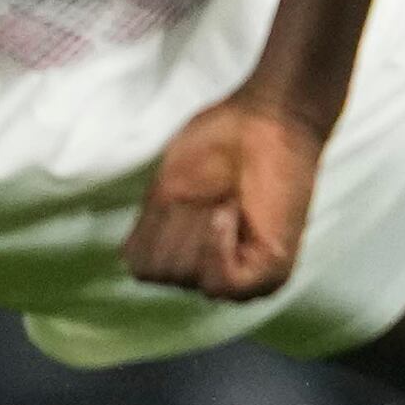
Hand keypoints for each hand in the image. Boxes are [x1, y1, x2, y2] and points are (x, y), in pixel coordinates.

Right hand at [127, 86, 330, 300]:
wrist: (268, 119)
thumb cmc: (219, 143)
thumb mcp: (168, 189)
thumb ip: (152, 231)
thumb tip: (136, 265)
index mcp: (185, 253)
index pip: (141, 265)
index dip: (153, 224)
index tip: (181, 191)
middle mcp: (211, 272)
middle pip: (161, 271)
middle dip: (176, 223)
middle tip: (209, 192)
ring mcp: (241, 278)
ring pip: (186, 276)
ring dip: (199, 228)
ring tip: (227, 200)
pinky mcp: (269, 274)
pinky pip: (220, 284)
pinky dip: (216, 246)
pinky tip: (228, 214)